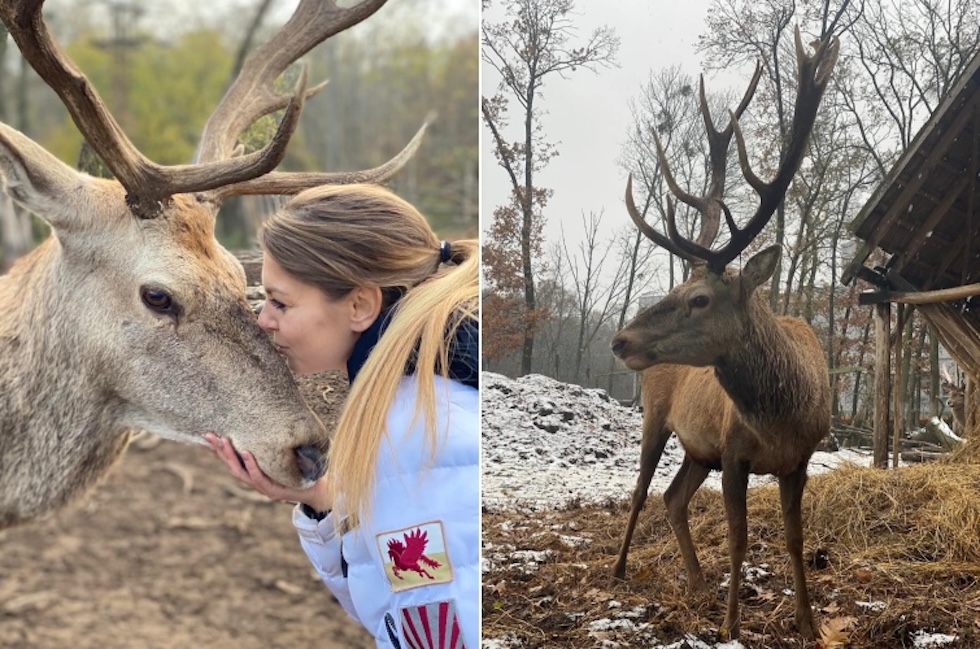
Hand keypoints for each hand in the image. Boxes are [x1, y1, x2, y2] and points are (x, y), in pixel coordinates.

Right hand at [203, 433, 331, 511]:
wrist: (320, 491)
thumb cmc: (303, 470)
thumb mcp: (286, 455)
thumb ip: (275, 444)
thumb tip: (271, 420)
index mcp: (255, 472)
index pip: (232, 460)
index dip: (218, 449)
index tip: (205, 436)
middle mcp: (255, 481)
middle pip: (231, 465)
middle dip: (218, 450)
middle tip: (207, 435)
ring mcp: (263, 488)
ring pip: (241, 472)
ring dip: (231, 456)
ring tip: (224, 440)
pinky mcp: (274, 492)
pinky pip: (259, 477)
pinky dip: (252, 465)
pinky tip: (247, 453)